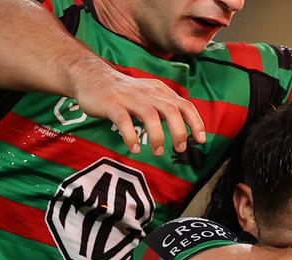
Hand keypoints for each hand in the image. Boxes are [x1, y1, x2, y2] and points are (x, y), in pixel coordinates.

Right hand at [68, 58, 205, 155]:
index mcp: (159, 91)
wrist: (91, 76)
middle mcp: (147, 93)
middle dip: (179, 132)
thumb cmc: (123, 92)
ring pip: (150, 116)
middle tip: (179, 148)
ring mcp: (129, 98)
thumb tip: (184, 129)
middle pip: (171, 110)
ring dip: (157, 137)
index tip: (201, 140)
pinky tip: (134, 148)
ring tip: (157, 152)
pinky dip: (131, 137)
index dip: (196, 123)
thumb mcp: (148, 94)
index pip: (184, 105)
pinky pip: (124, 121)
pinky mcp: (112, 104)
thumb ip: (165, 107)